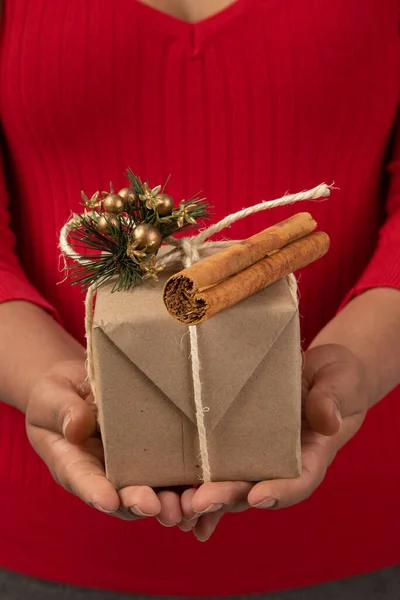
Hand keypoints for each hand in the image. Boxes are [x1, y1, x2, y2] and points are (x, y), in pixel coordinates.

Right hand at [26, 360, 181, 524]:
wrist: (76, 387)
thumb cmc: (57, 395)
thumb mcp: (52, 398)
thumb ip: (62, 411)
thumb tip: (76, 427)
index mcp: (73, 463)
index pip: (82, 480)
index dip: (95, 492)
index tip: (107, 500)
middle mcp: (103, 473)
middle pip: (121, 496)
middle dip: (138, 502)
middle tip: (154, 506)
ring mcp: (130, 466)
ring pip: (150, 491)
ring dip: (167, 502)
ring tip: (183, 507)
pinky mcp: (153, 455)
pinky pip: (169, 472)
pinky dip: (185, 484)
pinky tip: (203, 488)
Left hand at [179, 343, 367, 540]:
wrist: (321, 373)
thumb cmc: (337, 378)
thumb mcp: (340, 382)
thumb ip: (331, 400)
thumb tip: (327, 420)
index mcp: (312, 454)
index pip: (300, 479)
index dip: (280, 491)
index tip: (258, 495)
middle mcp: (283, 464)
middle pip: (255, 488)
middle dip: (227, 497)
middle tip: (200, 502)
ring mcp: (260, 459)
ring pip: (232, 486)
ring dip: (208, 499)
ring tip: (181, 506)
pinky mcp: (241, 448)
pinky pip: (221, 471)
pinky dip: (203, 490)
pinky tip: (181, 506)